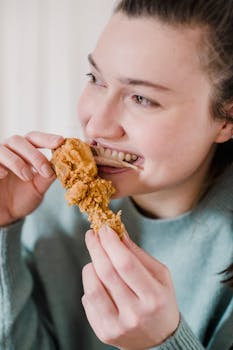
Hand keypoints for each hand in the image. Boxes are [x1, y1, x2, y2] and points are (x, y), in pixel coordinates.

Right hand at [0, 131, 63, 225]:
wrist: (3, 215)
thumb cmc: (20, 199)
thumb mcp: (38, 189)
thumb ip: (47, 177)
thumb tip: (62, 166)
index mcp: (24, 152)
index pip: (35, 139)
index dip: (47, 138)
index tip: (61, 141)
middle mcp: (9, 150)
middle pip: (19, 141)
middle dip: (35, 155)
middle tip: (45, 171)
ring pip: (4, 149)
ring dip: (18, 162)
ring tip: (27, 177)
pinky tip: (4, 175)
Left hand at [82, 226, 179, 349]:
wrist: (159, 340)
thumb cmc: (160, 300)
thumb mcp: (160, 275)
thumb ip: (138, 254)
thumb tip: (117, 232)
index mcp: (153, 297)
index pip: (126, 264)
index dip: (111, 243)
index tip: (104, 228)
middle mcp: (135, 314)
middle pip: (106, 273)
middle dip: (96, 248)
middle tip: (91, 234)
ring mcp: (118, 326)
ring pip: (92, 288)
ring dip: (90, 267)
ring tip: (96, 261)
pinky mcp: (104, 333)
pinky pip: (88, 302)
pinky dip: (90, 286)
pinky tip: (99, 282)